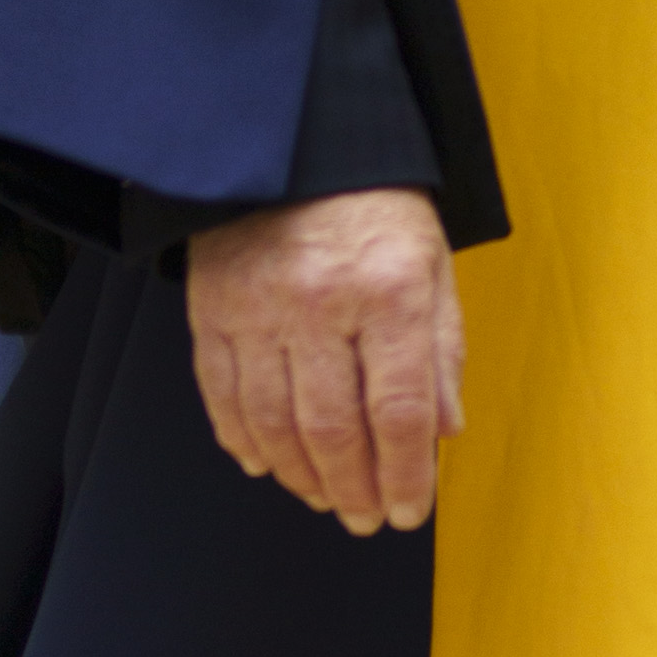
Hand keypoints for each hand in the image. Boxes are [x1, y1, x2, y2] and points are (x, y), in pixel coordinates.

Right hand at [187, 187, 461, 534]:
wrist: (298, 139)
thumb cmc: (375, 204)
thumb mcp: (432, 262)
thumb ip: (440, 348)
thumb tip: (444, 431)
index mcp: (388, 289)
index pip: (400, 411)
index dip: (406, 475)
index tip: (410, 509)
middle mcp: (320, 302)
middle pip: (334, 429)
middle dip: (353, 489)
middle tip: (365, 518)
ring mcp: (258, 307)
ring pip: (275, 424)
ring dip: (301, 476)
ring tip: (323, 497)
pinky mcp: (212, 308)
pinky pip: (223, 395)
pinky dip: (244, 441)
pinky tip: (265, 464)